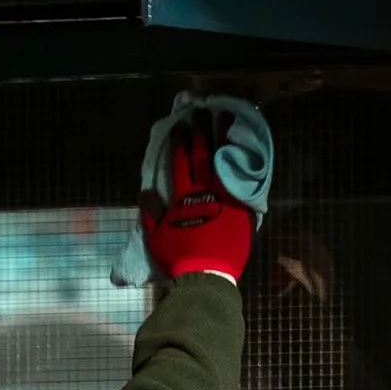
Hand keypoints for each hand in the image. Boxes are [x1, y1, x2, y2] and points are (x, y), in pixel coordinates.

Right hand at [140, 110, 258, 281]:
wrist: (206, 277)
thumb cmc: (180, 259)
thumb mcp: (156, 238)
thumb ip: (151, 213)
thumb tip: (144, 191)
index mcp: (183, 198)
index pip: (180, 164)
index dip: (179, 143)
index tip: (179, 125)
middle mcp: (205, 193)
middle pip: (203, 157)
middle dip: (201, 133)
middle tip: (202, 112)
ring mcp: (226, 199)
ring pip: (226, 162)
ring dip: (225, 139)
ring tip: (227, 118)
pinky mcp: (243, 209)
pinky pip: (244, 181)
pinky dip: (244, 163)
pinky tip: (246, 149)